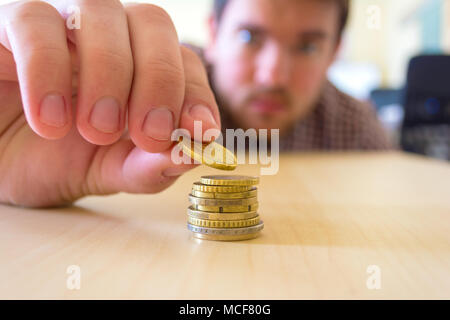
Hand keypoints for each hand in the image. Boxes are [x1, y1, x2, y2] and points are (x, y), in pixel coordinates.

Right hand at [0, 0, 220, 207]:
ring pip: (100, 9)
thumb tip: (191, 156)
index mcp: (139, 71)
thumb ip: (146, 166)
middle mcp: (108, 39)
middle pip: (152, 22)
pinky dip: (48, 69)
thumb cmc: (52, 160)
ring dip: (109, 72)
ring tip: (95, 130)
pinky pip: (33, 20)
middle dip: (159, 79)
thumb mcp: (106, 170)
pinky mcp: (12, 25)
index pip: (185, 62)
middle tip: (148, 135)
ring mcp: (62, 26)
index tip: (199, 131)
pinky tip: (50, 121)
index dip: (197, 93)